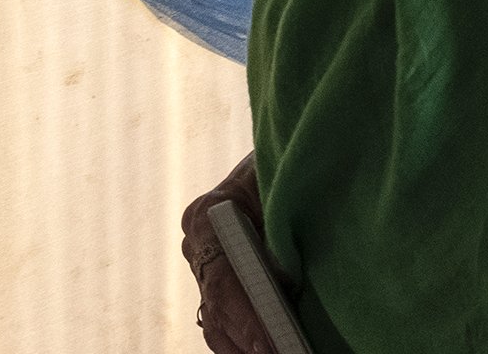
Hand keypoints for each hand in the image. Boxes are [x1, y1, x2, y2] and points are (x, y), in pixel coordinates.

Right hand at [182, 153, 285, 353]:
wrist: (285, 152)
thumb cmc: (289, 160)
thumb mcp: (286, 182)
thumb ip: (281, 222)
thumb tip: (284, 277)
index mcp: (208, 217)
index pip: (222, 280)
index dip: (246, 317)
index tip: (270, 342)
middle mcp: (197, 245)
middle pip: (217, 308)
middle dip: (249, 340)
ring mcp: (205, 266)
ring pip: (217, 323)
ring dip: (244, 348)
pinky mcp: (221, 280)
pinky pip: (225, 323)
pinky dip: (245, 342)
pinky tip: (272, 350)